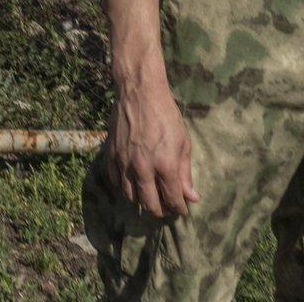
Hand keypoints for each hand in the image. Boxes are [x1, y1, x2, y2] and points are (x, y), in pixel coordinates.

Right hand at [102, 85, 199, 218]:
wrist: (140, 93)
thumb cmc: (166, 115)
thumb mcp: (183, 143)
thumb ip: (185, 173)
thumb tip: (191, 197)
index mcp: (165, 166)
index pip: (172, 200)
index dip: (179, 209)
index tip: (182, 209)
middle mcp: (142, 169)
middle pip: (149, 204)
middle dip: (160, 210)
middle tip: (166, 208)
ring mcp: (124, 163)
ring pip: (130, 196)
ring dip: (141, 201)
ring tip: (149, 198)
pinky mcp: (111, 155)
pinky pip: (115, 181)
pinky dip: (124, 188)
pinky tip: (132, 184)